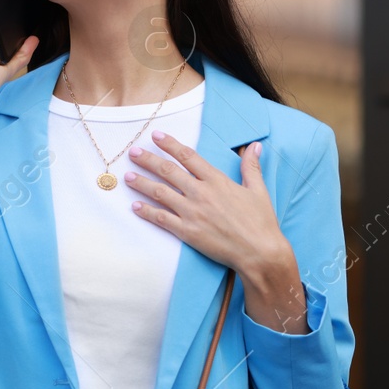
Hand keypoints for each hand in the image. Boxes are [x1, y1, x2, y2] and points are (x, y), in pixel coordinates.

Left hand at [124, 133, 308, 334]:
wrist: (259, 252)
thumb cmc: (261, 222)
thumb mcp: (258, 190)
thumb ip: (251, 166)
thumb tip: (254, 145)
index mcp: (217, 181)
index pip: (188, 157)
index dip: (170, 145)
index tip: (156, 136)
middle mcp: (201, 193)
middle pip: (168, 171)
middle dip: (148, 160)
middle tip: (133, 153)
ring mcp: (192, 213)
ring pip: (160, 193)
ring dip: (142, 183)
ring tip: (127, 177)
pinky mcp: (187, 232)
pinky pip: (162, 219)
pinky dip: (147, 212)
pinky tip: (135, 206)